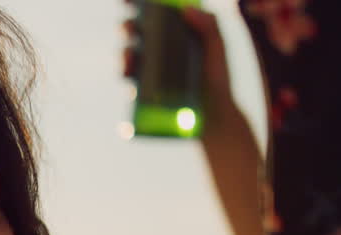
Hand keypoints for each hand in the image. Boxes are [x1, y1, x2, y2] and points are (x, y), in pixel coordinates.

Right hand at [122, 4, 236, 116]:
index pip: (152, 13)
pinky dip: (123, 73)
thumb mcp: (217, 48)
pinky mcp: (142, 91)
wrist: (214, 116)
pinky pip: (127, 79)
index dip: (138, 4)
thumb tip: (186, 8)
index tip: (130, 1)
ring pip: (126, 54)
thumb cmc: (217, 78)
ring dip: (123, 51)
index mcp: (171, 32)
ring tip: (131, 54)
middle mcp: (155, 48)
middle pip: (133, 31)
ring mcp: (146, 69)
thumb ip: (209, 25)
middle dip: (127, 26)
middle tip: (132, 28)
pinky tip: (128, 73)